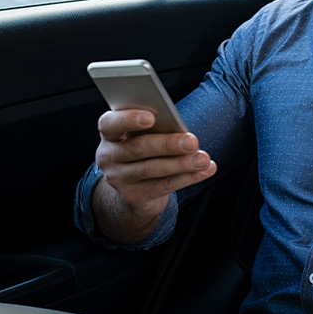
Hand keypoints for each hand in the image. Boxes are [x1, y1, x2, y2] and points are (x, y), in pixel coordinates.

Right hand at [95, 109, 216, 226]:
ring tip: (203, 159)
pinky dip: (187, 178)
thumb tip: (180, 129)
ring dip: (181, 164)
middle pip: (138, 147)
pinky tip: (204, 171)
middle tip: (192, 141)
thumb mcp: (145, 134)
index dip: (129, 119)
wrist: (136, 187)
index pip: (110, 123)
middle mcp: (108, 155)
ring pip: (152, 169)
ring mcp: (118, 178)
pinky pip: (163, 186)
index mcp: (109, 132)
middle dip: (168, 144)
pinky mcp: (132, 196)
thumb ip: (155, 128)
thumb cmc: (146, 148)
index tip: (151, 117)